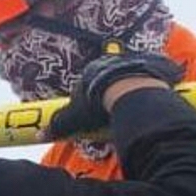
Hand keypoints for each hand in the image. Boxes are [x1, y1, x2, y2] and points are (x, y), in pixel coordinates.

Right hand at [49, 52, 185, 138]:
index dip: (89, 98)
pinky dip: (155, 82)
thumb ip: (59, 125)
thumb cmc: (98, 104)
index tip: (93, 112)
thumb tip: (39, 135)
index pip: (87, 83)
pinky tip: (154, 97)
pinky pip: (155, 72)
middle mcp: (112, 61)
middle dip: (111, 90)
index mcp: (91, 71)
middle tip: (114, 109)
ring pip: (132, 73)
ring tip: (136, 104)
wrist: (131, 92)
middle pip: (110, 76)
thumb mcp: (74, 118)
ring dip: (133, 85)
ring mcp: (135, 61)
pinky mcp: (156, 64)